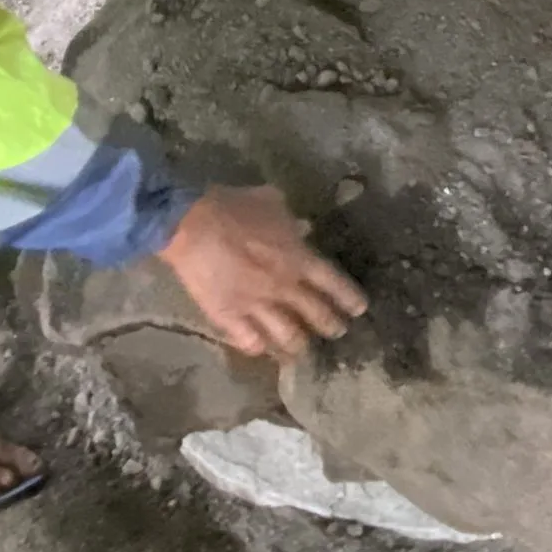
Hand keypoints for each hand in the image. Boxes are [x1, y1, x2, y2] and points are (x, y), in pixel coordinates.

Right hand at [156, 184, 366, 360]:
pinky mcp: (230, 318)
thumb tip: (304, 226)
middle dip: (331, 326)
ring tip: (301, 350)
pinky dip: (259, 347)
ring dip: (298, 345)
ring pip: (288, 337)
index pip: (334, 284)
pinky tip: (262, 349)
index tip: (359, 309)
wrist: (192, 225)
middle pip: (317, 316)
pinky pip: (250, 341)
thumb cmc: (233, 207)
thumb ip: (291, 219)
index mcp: (298, 258)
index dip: (349, 298)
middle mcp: (284, 288)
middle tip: (336, 332)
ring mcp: (257, 306)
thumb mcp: (270, 201)